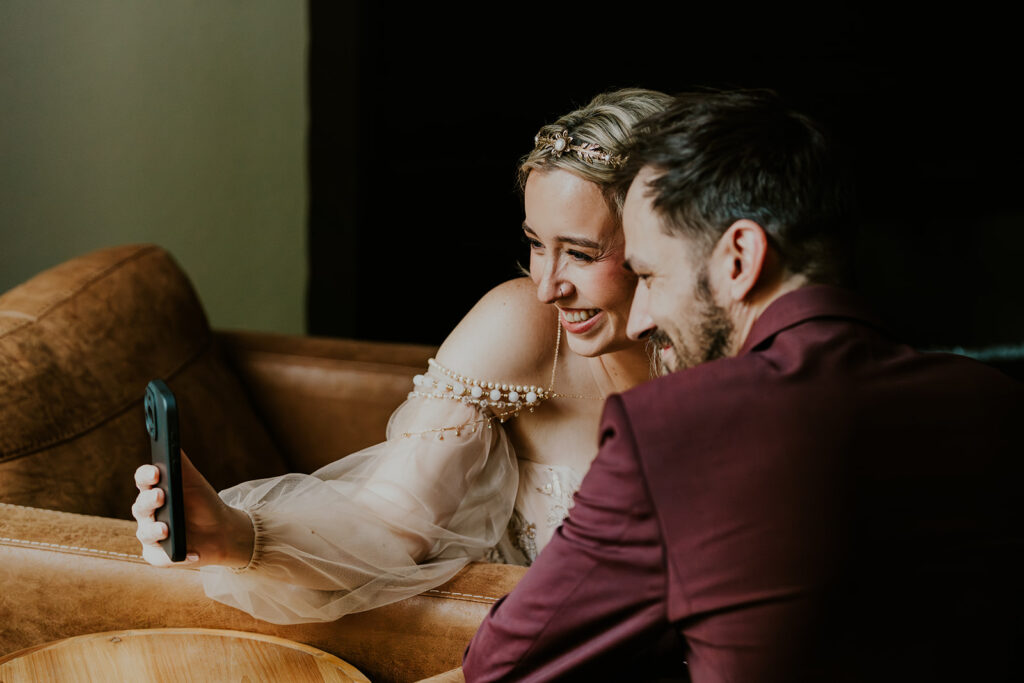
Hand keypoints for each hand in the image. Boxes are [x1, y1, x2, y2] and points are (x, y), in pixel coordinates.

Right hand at [132, 450, 254, 568]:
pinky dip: (175, 556)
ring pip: (145, 532)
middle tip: (161, 495)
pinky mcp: (159, 556)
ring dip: (155, 530)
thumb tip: (172, 442)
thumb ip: (181, 463)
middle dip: (149, 500)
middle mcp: (148, 513)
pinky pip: (161, 558)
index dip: (146, 475)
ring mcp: (151, 535)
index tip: (157, 472)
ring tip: (167, 530)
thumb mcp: (194, 482)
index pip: (143, 480)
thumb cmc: (203, 503)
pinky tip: (192, 553)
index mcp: (155, 490)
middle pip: (140, 505)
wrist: (221, 531)